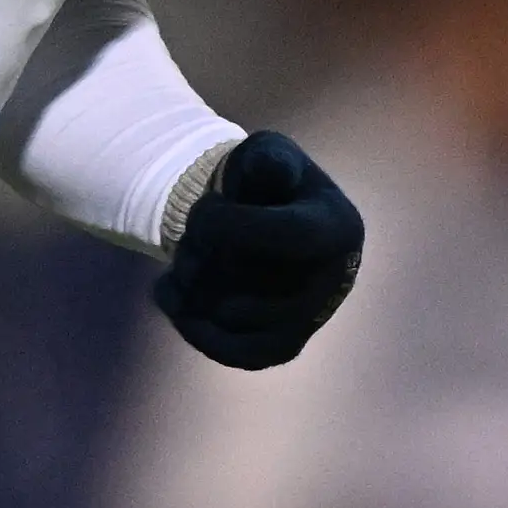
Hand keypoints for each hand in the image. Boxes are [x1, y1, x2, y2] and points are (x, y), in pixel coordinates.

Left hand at [154, 130, 362, 369]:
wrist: (265, 222)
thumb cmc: (266, 184)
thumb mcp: (269, 155)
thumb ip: (269, 158)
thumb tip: (272, 169)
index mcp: (339, 228)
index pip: (289, 235)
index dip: (232, 225)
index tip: (203, 212)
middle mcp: (336, 281)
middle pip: (256, 274)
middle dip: (201, 255)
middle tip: (189, 237)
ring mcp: (311, 319)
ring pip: (234, 318)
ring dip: (191, 286)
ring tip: (181, 261)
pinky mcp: (284, 346)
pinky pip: (235, 353)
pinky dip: (191, 325)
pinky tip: (167, 291)